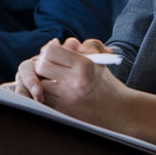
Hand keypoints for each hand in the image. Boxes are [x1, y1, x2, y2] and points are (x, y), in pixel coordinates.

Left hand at [14, 38, 130, 128]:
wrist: (116, 110)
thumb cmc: (106, 81)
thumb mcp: (101, 57)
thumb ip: (86, 45)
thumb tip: (68, 43)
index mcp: (84, 66)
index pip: (51, 51)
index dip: (50, 48)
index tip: (55, 48)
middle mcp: (73, 83)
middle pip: (41, 66)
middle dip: (43, 62)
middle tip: (49, 62)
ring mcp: (66, 99)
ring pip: (39, 83)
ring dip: (43, 79)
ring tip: (53, 77)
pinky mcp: (61, 111)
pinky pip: (43, 98)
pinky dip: (45, 93)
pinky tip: (54, 90)